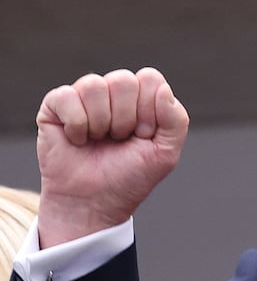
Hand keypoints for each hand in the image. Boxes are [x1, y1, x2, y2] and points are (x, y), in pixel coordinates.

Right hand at [35, 68, 188, 246]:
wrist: (94, 202)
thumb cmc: (129, 177)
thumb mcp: (165, 153)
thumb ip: (175, 121)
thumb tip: (164, 90)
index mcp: (141, 99)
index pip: (149, 78)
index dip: (149, 109)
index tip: (144, 135)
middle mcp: (112, 93)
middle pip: (123, 80)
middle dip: (125, 118)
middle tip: (119, 139)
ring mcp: (83, 97)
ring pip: (94, 85)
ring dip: (100, 122)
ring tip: (99, 140)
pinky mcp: (55, 105)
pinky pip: (66, 97)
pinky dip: (76, 125)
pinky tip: (78, 139)